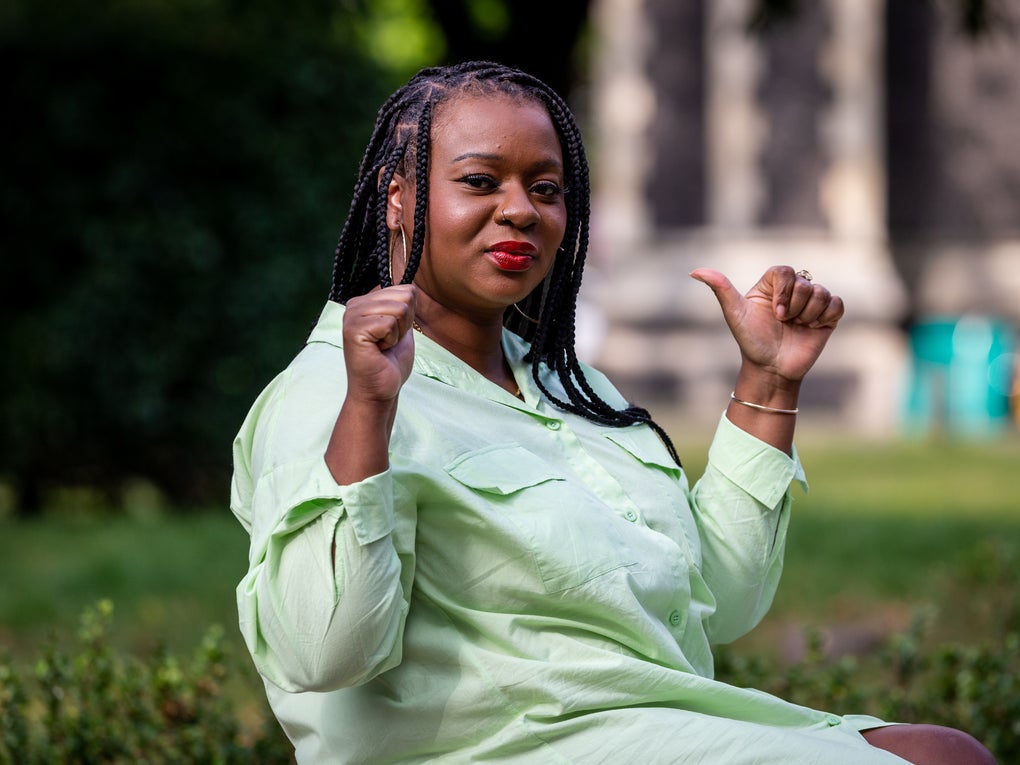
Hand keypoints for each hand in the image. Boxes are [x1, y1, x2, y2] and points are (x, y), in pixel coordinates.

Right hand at [341, 285, 416, 402]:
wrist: (380, 390)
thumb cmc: (390, 362)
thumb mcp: (402, 327)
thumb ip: (404, 306)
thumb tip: (413, 288)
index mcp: (365, 301)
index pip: (406, 290)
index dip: (409, 316)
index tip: (393, 334)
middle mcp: (355, 304)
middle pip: (405, 297)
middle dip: (405, 324)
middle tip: (388, 342)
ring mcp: (352, 316)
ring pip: (399, 309)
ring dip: (398, 333)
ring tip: (383, 346)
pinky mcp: (354, 330)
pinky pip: (389, 323)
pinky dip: (391, 340)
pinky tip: (378, 350)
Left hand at [690, 266, 843, 383]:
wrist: (772, 368)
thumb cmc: (751, 341)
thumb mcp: (734, 313)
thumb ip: (720, 288)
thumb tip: (694, 271)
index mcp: (771, 285)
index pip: (785, 271)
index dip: (783, 292)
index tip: (775, 313)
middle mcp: (792, 291)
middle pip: (805, 282)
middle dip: (794, 307)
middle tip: (784, 323)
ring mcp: (811, 303)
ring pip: (821, 293)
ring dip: (808, 315)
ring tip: (797, 327)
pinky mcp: (827, 316)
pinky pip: (837, 304)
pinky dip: (825, 317)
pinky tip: (812, 328)